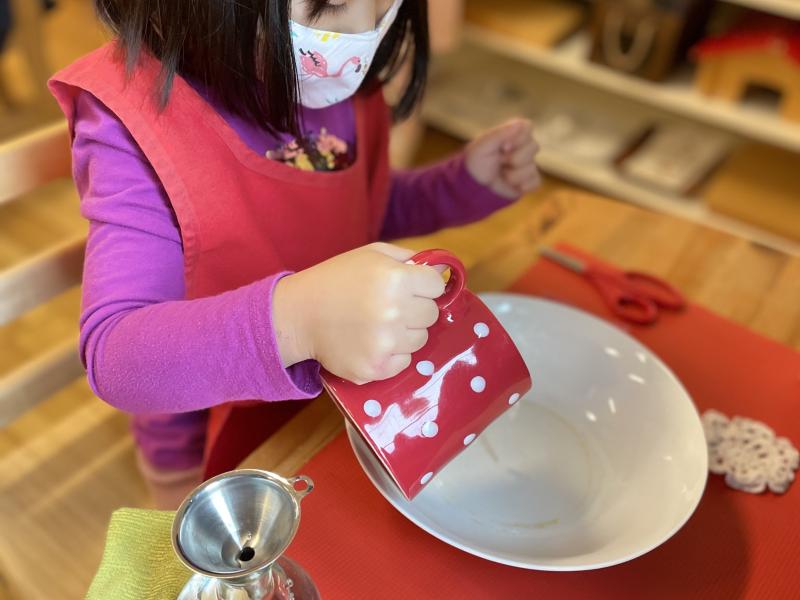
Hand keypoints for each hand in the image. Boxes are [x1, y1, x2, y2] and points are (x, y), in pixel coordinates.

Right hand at [273, 243, 444, 383]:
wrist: (299, 314)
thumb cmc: (337, 279)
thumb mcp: (372, 254)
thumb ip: (410, 258)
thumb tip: (443, 269)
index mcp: (395, 279)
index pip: (436, 286)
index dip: (423, 285)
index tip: (409, 286)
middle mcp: (394, 312)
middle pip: (432, 314)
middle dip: (416, 308)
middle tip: (389, 306)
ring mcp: (385, 344)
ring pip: (420, 339)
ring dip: (405, 332)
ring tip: (377, 324)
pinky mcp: (375, 369)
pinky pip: (404, 361)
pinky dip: (392, 354)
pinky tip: (370, 341)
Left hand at [464, 118, 540, 198]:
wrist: (473, 189)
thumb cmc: (475, 164)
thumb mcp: (483, 146)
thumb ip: (500, 133)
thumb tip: (521, 123)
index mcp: (511, 135)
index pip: (528, 127)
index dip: (518, 138)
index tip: (503, 147)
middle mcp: (522, 147)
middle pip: (534, 146)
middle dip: (515, 158)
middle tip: (500, 163)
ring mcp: (526, 164)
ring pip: (533, 167)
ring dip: (513, 175)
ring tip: (501, 175)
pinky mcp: (528, 181)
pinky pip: (536, 181)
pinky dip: (522, 185)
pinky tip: (510, 185)